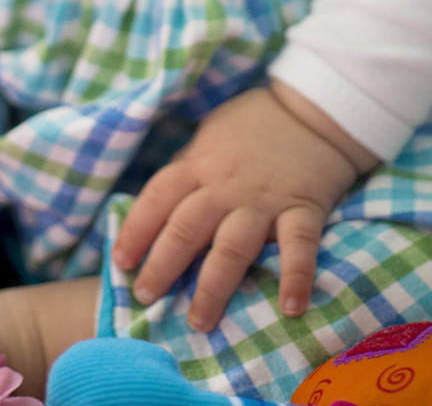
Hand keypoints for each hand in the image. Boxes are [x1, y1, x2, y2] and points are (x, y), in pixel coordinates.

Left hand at [112, 83, 372, 333]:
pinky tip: (291, 309)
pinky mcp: (302, 207)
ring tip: (199, 322)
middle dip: (163, 265)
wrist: (311, 109)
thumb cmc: (252, 125)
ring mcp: (264, 199)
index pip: (158, 197)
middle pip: (187, 226)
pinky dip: (296, 276)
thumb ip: (188, 169)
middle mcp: (226, 186)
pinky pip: (299, 245)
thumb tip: (159, 205)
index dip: (136, 229)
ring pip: (233, 245)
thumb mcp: (210, 135)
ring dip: (213, 286)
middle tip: (145, 298)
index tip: (120, 262)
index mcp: (200, 164)